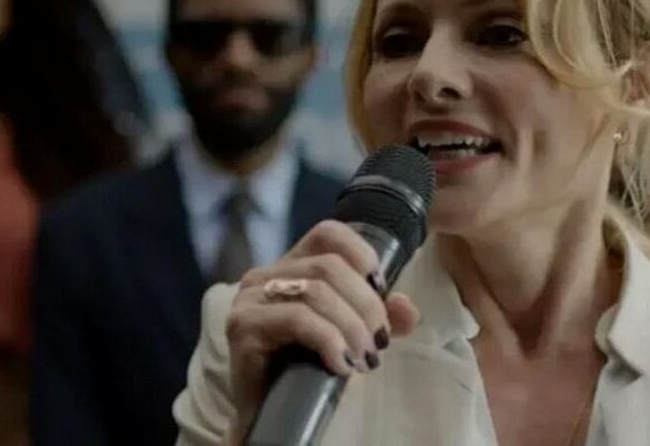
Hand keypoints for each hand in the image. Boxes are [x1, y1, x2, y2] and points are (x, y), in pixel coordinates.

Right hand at [221, 220, 419, 443]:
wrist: (272, 417)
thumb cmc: (308, 370)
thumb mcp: (354, 336)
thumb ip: (382, 317)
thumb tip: (406, 307)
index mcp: (292, 265)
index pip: (328, 233)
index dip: (363, 254)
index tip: (382, 290)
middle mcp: (266, 274)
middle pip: (329, 266)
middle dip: (366, 304)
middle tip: (378, 341)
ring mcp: (250, 298)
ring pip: (316, 291)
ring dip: (352, 327)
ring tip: (364, 358)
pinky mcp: (242, 326)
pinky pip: (298, 319)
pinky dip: (330, 341)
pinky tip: (341, 365)